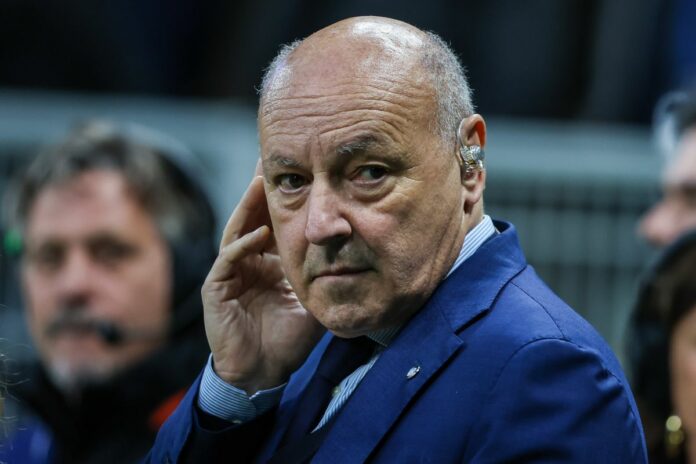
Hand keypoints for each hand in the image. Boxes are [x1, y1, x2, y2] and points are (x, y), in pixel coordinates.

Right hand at [202, 175, 324, 393]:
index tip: (298, 173)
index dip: (283, 200)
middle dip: (261, 191)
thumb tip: (358, 255)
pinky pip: (229, 260)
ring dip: (249, 207)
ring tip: (262, 182)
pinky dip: (244, 245)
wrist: (264, 372)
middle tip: (271, 161)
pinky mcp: (216, 289)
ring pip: (238, 231)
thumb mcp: (315, 300)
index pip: (273, 223)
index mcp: (267, 262)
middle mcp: (247, 262)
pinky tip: (259, 231)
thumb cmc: (288, 338)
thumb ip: (329, 276)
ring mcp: (230, 274)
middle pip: (252, 218)